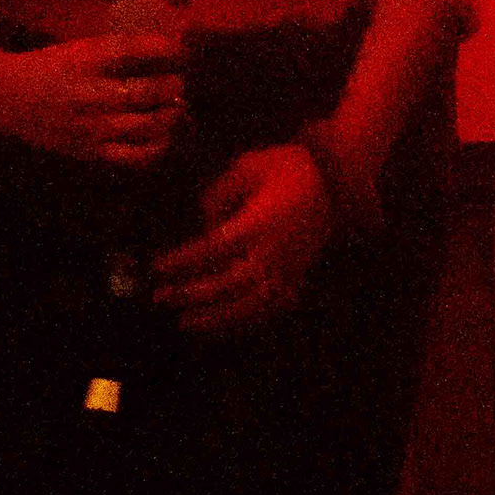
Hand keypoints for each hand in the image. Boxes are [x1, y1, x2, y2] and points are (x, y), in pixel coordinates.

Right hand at [0, 32, 185, 168]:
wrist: (9, 99)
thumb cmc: (51, 68)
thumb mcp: (79, 48)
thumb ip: (118, 50)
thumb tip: (168, 47)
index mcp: (85, 59)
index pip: (134, 50)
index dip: (167, 49)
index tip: (182, 49)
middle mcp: (90, 92)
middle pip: (148, 90)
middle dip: (174, 84)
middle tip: (179, 81)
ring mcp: (92, 125)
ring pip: (148, 125)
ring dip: (171, 115)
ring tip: (176, 107)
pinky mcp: (91, 150)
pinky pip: (134, 155)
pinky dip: (157, 147)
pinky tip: (164, 136)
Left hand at [151, 125, 361, 333]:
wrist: (337, 178)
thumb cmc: (288, 166)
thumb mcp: (247, 166)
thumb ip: (217, 195)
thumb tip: (204, 226)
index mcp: (260, 222)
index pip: (213, 249)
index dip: (183, 261)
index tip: (157, 267)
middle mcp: (275, 251)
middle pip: (228, 283)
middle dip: (191, 293)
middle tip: (161, 298)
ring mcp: (290, 268)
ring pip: (251, 305)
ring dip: (216, 318)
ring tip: (185, 323)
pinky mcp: (298, 277)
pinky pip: (270, 309)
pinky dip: (244, 322)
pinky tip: (220, 328)